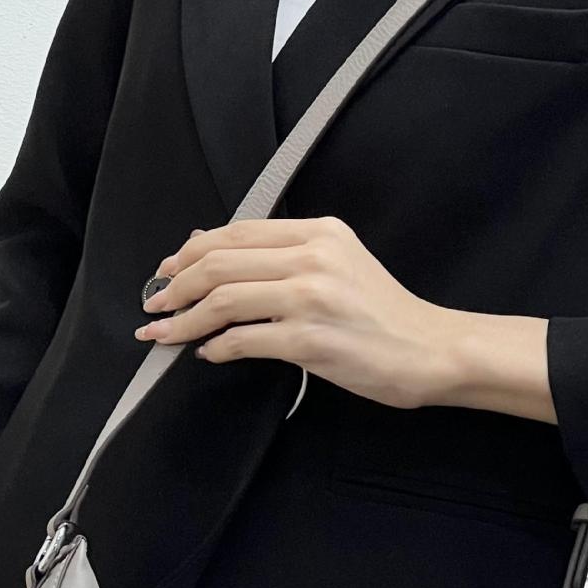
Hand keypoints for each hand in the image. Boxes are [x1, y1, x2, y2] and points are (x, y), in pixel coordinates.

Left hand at [135, 216, 554, 420]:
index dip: (192, 251)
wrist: (432, 350)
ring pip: (223, 300)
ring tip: (164, 335)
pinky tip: (207, 354)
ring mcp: (310, 297)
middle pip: (220, 262)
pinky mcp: (309, 339)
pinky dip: (216, 347)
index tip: (167, 271)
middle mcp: (312, 257)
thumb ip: (288, 257)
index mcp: (318, 232)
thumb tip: (220, 256)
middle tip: (155, 305)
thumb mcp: (340, 264)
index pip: (237, 232)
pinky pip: (243, 340)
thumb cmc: (384, 315)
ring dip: (185, 320)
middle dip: (176, 285)